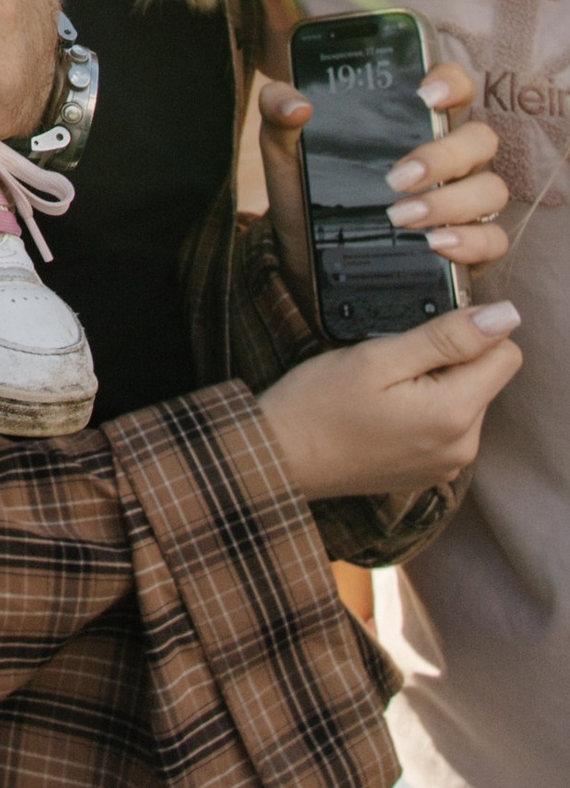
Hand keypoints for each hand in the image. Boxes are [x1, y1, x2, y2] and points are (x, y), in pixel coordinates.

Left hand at [255, 65, 509, 303]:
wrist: (301, 259)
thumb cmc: (306, 193)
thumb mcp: (285, 152)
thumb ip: (279, 114)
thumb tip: (295, 104)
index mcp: (414, 124)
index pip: (454, 88)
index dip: (452, 83)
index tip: (425, 94)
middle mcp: (448, 159)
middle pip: (480, 140)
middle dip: (443, 157)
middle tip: (396, 178)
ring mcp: (462, 202)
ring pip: (491, 190)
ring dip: (450, 202)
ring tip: (404, 217)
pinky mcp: (467, 247)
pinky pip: (494, 241)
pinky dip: (471, 242)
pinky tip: (436, 244)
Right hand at [259, 296, 520, 501]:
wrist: (280, 459)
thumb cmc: (318, 404)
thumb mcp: (378, 357)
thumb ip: (447, 336)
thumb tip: (506, 316)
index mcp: (455, 414)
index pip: (505, 353)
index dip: (467, 331)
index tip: (420, 335)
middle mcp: (463, 446)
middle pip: (486, 377)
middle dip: (449, 360)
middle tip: (391, 362)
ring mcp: (448, 465)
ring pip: (467, 399)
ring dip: (436, 384)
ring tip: (383, 389)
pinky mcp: (432, 472)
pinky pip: (448, 425)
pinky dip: (425, 410)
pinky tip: (384, 411)